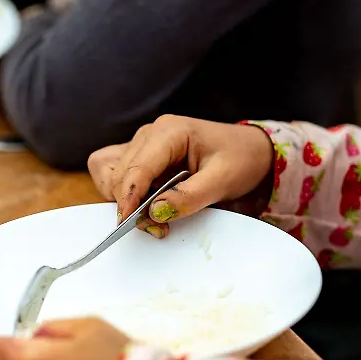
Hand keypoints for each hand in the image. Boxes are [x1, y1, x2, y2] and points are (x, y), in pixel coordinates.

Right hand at [87, 115, 273, 237]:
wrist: (250, 151)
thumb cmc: (239, 159)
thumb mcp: (222, 181)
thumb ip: (188, 197)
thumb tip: (154, 212)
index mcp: (169, 131)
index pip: (137, 167)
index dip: (129, 197)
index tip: (128, 223)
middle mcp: (149, 134)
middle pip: (120, 174)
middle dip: (130, 204)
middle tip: (156, 228)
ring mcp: (141, 144)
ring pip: (111, 174)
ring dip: (123, 199)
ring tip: (152, 216)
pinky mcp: (139, 156)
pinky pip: (113, 172)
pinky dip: (121, 192)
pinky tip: (144, 202)